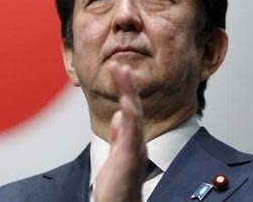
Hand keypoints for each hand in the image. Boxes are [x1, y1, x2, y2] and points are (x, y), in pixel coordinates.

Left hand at [94, 63, 146, 201]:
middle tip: (120, 66)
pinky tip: (126, 104)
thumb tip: (118, 117)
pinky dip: (130, 118)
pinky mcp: (129, 160)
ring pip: (133, 116)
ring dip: (127, 93)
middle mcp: (136, 143)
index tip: (119, 71)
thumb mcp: (116, 156)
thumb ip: (119, 136)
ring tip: (122, 73)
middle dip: (126, 86)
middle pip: (132, 108)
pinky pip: (131, 135)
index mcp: (131, 140)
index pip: (128, 110)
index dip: (125, 90)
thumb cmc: (117, 187)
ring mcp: (134, 150)